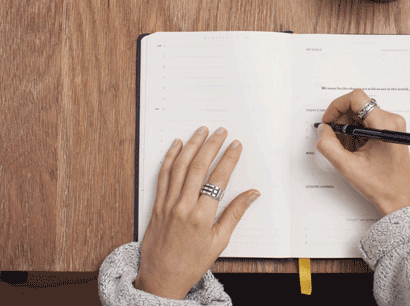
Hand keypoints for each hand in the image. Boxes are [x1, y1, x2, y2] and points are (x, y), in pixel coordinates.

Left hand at [134, 126, 259, 299]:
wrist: (162, 278)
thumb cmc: (192, 263)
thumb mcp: (220, 241)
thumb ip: (235, 213)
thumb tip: (252, 194)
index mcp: (202, 216)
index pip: (218, 179)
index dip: (228, 159)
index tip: (235, 146)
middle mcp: (183, 206)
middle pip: (198, 167)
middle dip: (211, 146)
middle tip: (221, 132)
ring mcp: (167, 204)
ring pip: (180, 167)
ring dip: (191, 145)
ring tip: (201, 131)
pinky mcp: (156, 204)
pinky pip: (163, 175)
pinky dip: (170, 158)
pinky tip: (177, 145)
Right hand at [316, 89, 409, 215]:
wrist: (398, 198)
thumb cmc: (381, 186)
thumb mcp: (347, 167)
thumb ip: (329, 145)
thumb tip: (323, 130)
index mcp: (385, 125)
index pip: (357, 98)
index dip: (337, 106)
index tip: (329, 120)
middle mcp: (392, 120)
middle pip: (357, 106)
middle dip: (341, 120)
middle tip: (335, 139)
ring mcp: (392, 125)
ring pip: (361, 114)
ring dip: (348, 128)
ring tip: (348, 149)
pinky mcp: (390, 131)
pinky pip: (367, 122)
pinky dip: (356, 133)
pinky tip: (356, 150)